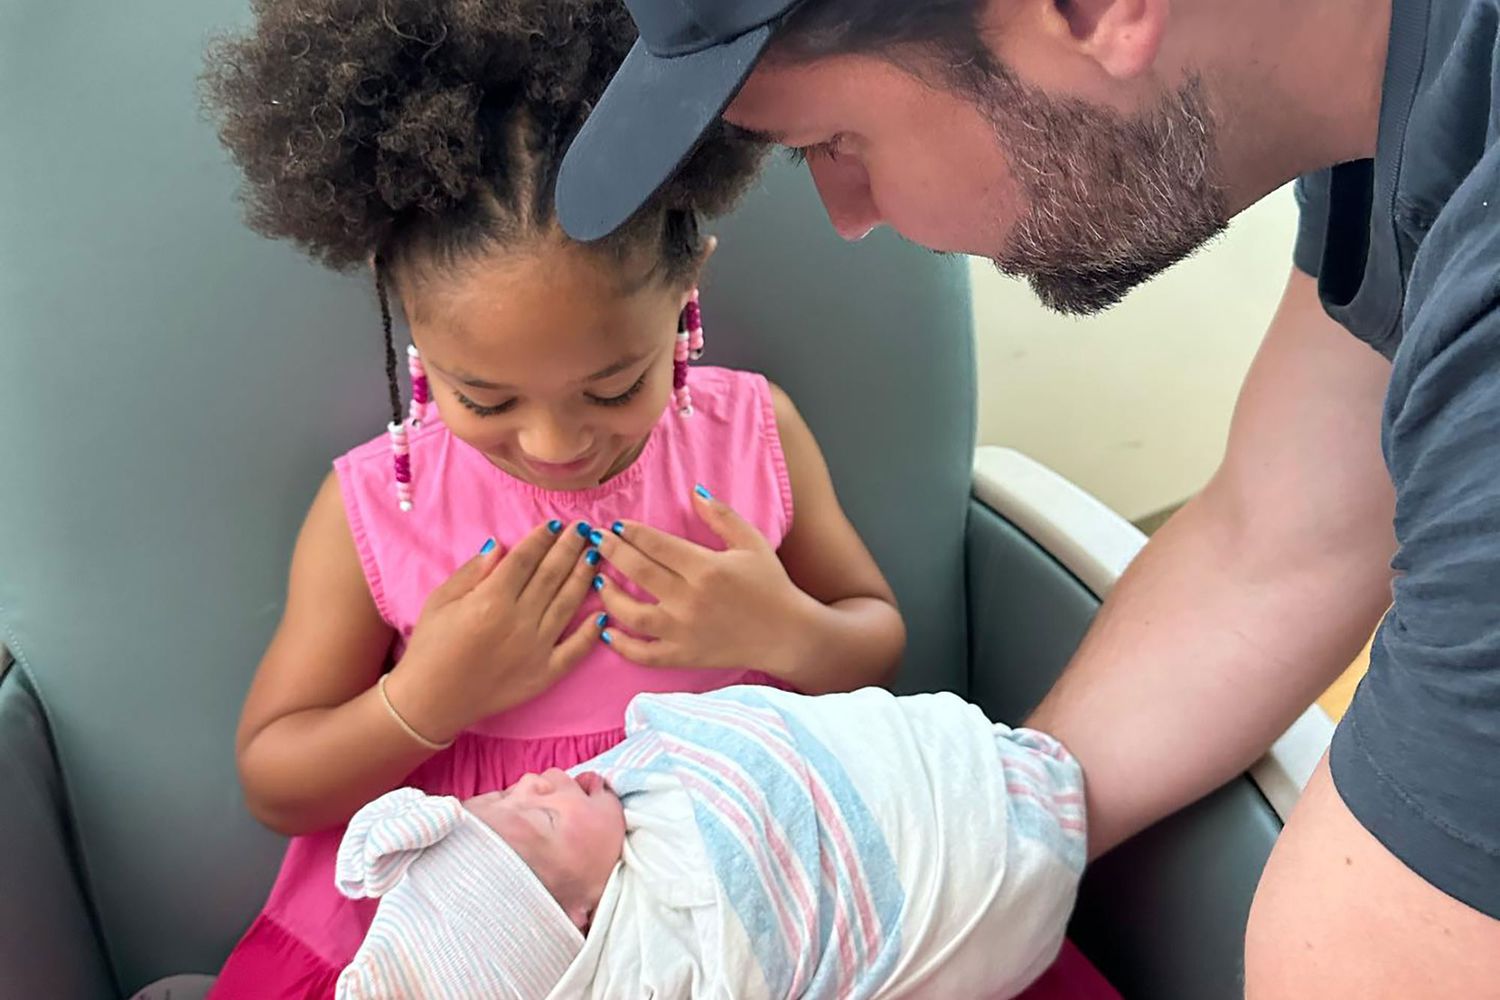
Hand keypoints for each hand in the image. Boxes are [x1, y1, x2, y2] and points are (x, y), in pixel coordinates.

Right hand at [385, 521, 601, 741]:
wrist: (430, 701)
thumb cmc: (430, 647)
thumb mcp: (440, 601)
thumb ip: (472, 572)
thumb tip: (500, 545)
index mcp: (490, 600)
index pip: (525, 560)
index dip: (542, 538)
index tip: (557, 524)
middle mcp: (518, 621)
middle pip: (551, 576)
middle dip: (569, 549)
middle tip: (584, 528)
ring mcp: (535, 649)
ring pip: (567, 605)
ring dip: (584, 578)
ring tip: (595, 556)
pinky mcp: (544, 675)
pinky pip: (574, 651)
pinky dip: (590, 633)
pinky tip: (602, 614)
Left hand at [593, 488, 810, 672]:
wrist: (788, 635)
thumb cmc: (771, 585)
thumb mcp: (751, 542)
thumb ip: (721, 515)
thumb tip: (694, 490)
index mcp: (707, 568)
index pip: (655, 544)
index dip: (630, 532)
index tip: (615, 525)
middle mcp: (691, 600)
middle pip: (638, 571)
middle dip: (611, 552)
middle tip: (596, 541)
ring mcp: (684, 631)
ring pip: (631, 614)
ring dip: (608, 595)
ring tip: (598, 580)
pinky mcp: (684, 656)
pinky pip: (643, 654)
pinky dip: (621, 645)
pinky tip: (606, 629)